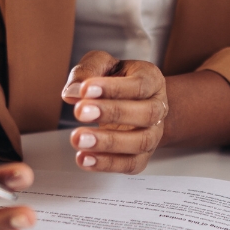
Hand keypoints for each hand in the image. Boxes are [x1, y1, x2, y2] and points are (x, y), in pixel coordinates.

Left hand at [62, 51, 168, 173]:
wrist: (131, 102)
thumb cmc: (116, 80)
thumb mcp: (103, 64)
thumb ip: (88, 70)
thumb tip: (71, 91)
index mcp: (152, 80)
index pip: (139, 85)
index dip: (113, 88)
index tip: (84, 89)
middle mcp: (158, 108)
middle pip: (145, 113)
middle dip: (111, 113)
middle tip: (80, 112)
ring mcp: (153, 134)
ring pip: (140, 142)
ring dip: (108, 143)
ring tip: (79, 138)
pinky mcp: (142, 156)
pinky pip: (131, 164)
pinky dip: (107, 164)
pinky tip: (85, 158)